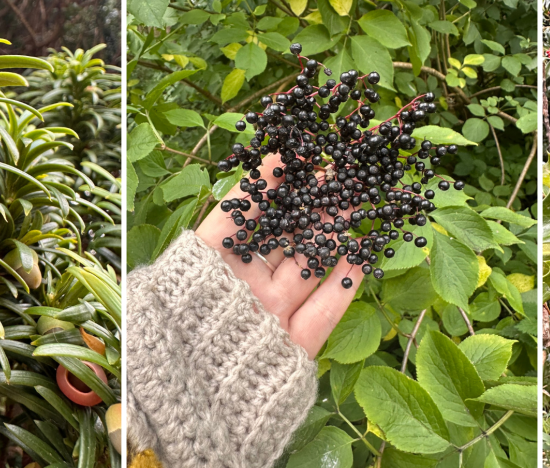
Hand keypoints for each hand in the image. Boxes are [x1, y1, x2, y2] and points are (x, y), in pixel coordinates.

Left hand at [195, 154, 362, 358]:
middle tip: (344, 173)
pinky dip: (345, 280)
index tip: (307, 157)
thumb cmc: (184, 313)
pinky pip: (325, 309)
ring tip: (360, 201)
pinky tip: (364, 250)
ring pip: (310, 267)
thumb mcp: (206, 247)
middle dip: (317, 205)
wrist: (190, 392)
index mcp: (218, 263)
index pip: (255, 215)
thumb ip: (241, 203)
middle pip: (287, 239)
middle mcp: (246, 288)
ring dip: (337, 234)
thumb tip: (273, 157)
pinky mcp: (295, 345)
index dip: (280, 185)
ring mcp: (272, 316)